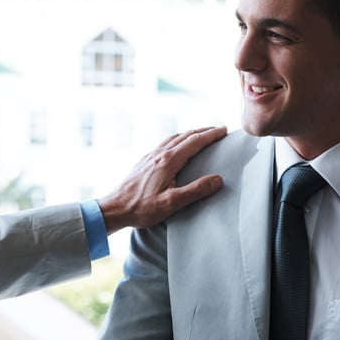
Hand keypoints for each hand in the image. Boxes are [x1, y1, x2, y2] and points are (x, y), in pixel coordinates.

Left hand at [98, 126, 226, 233]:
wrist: (114, 209)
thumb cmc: (142, 208)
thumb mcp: (172, 203)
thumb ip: (196, 190)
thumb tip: (218, 179)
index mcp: (168, 160)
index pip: (195, 142)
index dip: (211, 135)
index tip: (224, 130)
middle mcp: (159, 154)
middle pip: (185, 136)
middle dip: (203, 131)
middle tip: (218, 130)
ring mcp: (150, 157)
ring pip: (174, 138)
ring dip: (190, 134)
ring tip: (201, 134)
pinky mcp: (144, 162)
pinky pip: (164, 144)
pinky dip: (177, 140)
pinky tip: (176, 146)